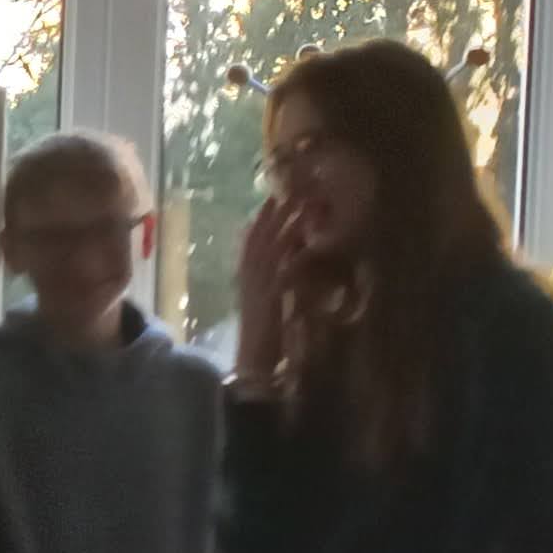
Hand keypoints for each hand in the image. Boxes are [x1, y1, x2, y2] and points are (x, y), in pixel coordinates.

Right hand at [231, 199, 309, 383]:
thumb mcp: (266, 303)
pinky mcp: (271, 298)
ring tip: (302, 205)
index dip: (261, 218)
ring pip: (272, 247)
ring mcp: (258, 286)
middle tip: (290, 189)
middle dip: (274, 213)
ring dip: (287, 225)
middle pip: (260, 237)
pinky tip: (307, 244)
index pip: (250, 240)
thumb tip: (287, 263)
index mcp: (245, 277)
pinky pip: (284, 271)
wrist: (254, 363)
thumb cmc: (264, 337)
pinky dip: (295, 256)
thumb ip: (273, 282)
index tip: (273, 197)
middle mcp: (248, 277)